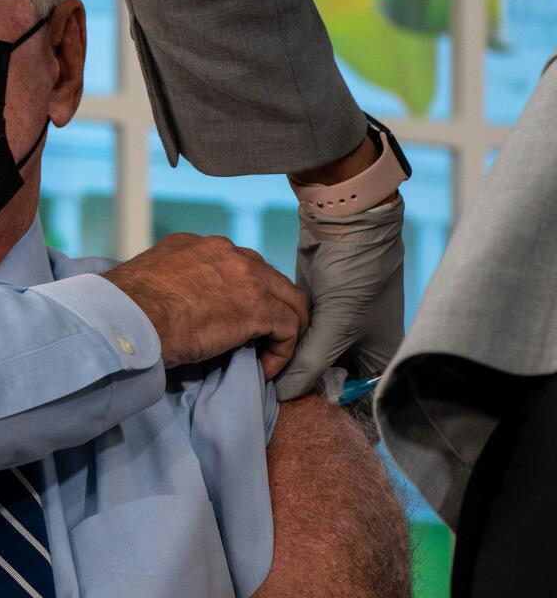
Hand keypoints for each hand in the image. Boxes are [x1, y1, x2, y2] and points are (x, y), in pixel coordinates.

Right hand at [103, 233, 307, 378]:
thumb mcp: (150, 283)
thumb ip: (172, 285)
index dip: (241, 294)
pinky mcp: (258, 306)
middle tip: (260, 338)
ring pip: (288, 299)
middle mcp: (223, 251)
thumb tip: (176, 307)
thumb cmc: (128, 310)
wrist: (130, 319)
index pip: (235, 265)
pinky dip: (282, 350)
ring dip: (282, 329)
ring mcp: (245, 275)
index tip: (232, 321)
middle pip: (267, 277)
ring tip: (270, 355)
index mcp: (194, 245)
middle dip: (270, 307)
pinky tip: (265, 369)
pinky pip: (289, 327)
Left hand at [274, 198, 405, 400]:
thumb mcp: (336, 326)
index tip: (296, 415)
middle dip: (302, 386)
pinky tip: (259, 350)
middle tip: (269, 396)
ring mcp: (335, 326)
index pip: (354, 397)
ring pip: (308, 356)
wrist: (346, 223)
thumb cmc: (356, 276)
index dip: (328, 407)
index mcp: (379, 357)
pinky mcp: (314, 309)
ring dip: (288, 363)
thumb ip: (309, 365)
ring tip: (260, 376)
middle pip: (328, 379)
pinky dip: (282, 342)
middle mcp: (359, 346)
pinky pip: (297, 335)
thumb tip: (282, 395)